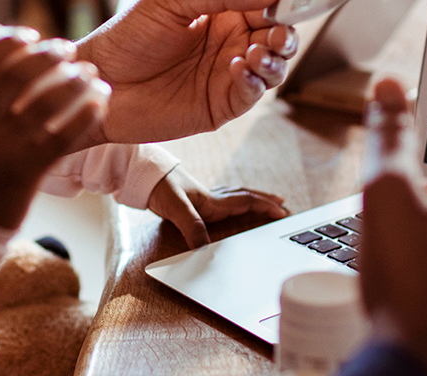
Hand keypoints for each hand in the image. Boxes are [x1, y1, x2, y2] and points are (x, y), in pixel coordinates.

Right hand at [0, 33, 109, 228]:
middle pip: (16, 76)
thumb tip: (6, 64)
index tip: (31, 34)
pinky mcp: (29, 171)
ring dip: (72, 82)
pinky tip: (100, 103)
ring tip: (89, 73)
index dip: (9, 42)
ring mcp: (4, 149)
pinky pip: (63, 137)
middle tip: (67, 49)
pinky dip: (85, 116)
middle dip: (45, 56)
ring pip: (43, 103)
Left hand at [76, 0, 296, 144]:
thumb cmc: (128, 37)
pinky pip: (251, 94)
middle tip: (276, 34)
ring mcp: (226, 77)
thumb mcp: (173, 1)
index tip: (289, 2)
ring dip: (274, 60)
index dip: (282, 5)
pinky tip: (238, 68)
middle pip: (277, 40)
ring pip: (272, 69)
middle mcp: (229, 45)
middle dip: (285, 35)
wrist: (100, 81)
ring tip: (255, 53)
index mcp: (221, 16)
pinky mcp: (219, 106)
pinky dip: (254, 82)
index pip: (265, 8)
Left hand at [146, 166, 287, 248]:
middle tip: (284, 206)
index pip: (245, 201)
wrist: (143, 176)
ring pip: (236, 196)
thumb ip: (191, 228)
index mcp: (213, 200)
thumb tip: (204, 251)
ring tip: (267, 202)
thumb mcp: (175, 208)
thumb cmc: (159, 187)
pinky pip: (224, 199)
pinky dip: (235, 201)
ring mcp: (204, 197)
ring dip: (253, 199)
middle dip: (266, 201)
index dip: (265, 206)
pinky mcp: (195, 200)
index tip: (282, 211)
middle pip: (246, 197)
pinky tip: (232, 205)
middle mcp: (212, 197)